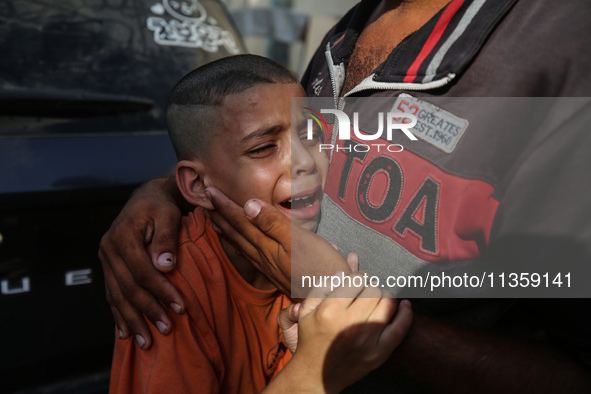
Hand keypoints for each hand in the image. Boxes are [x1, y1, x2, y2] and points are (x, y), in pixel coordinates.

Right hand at [99, 177, 185, 348]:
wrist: (146, 199)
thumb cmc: (162, 206)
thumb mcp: (169, 214)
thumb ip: (167, 238)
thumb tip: (165, 266)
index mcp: (123, 235)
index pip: (142, 271)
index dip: (161, 291)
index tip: (180, 307)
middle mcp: (108, 249)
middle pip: (128, 287)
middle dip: (148, 311)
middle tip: (167, 329)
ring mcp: (106, 259)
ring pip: (117, 295)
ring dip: (132, 320)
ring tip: (146, 342)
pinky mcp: (109, 266)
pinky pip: (112, 294)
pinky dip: (119, 314)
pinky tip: (125, 332)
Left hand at [205, 187, 349, 297]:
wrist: (332, 301)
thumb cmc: (321, 268)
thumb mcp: (298, 241)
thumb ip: (273, 223)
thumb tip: (247, 205)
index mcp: (267, 246)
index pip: (242, 221)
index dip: (225, 206)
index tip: (209, 191)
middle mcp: (264, 257)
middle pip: (238, 234)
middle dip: (222, 217)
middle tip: (204, 204)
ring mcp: (271, 268)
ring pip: (243, 247)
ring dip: (229, 233)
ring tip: (216, 224)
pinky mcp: (280, 276)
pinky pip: (253, 258)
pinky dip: (243, 249)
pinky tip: (243, 250)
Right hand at [269, 272, 412, 393]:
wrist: (315, 375)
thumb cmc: (310, 338)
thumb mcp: (305, 310)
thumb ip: (321, 287)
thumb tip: (343, 273)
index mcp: (330, 309)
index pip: (356, 279)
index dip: (359, 275)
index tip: (357, 280)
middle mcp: (349, 323)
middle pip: (373, 289)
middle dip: (370, 286)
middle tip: (365, 292)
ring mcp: (366, 339)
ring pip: (387, 303)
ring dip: (385, 296)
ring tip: (378, 299)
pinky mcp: (378, 353)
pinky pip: (400, 329)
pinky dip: (406, 314)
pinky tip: (405, 305)